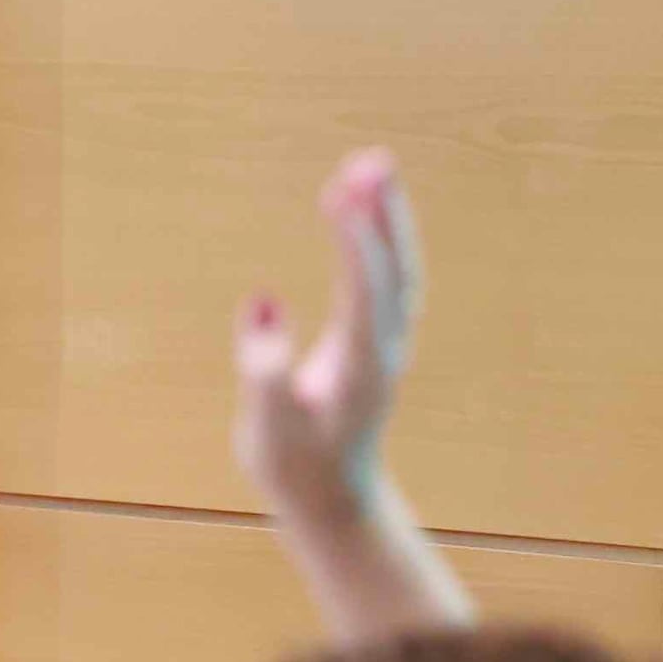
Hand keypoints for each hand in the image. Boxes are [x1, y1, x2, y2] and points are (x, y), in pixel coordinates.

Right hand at [234, 149, 420, 528]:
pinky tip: (366, 213)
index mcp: (360, 368)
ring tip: (370, 169)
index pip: (365, 293)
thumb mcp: (269, 429)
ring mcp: (386, 344)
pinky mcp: (377, 342)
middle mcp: (384, 350)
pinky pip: (390, 280)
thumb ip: (265, 371)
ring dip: (388, 219)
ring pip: (400, 271)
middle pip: (397, 272)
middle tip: (371, 161)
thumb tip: (262, 305)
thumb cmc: (293, 466)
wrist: (333, 500)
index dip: (357, 242)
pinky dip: (383, 240)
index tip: (341, 191)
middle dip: (384, 216)